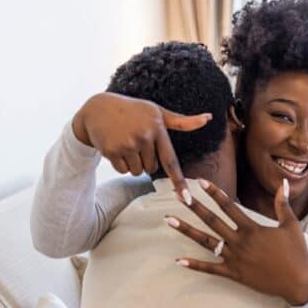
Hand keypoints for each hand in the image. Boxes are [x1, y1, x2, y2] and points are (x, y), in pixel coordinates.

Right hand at [72, 92, 210, 200]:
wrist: (99, 108)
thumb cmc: (134, 110)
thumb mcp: (157, 112)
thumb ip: (182, 121)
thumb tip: (208, 118)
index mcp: (158, 128)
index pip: (171, 160)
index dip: (180, 182)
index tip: (188, 199)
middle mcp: (143, 136)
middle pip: (152, 168)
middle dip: (145, 160)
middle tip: (136, 141)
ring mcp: (127, 144)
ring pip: (137, 171)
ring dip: (133, 163)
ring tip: (126, 142)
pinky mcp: (111, 150)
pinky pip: (122, 170)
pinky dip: (120, 163)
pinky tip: (115, 146)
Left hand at [166, 178, 307, 305]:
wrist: (298, 281)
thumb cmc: (296, 253)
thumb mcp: (291, 225)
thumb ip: (282, 204)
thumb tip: (284, 183)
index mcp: (251, 228)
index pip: (229, 206)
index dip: (214, 193)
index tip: (200, 182)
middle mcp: (239, 242)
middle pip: (212, 221)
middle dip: (194, 207)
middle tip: (178, 195)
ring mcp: (234, 259)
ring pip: (206, 242)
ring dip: (187, 230)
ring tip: (169, 220)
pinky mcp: (234, 274)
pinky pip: (210, 269)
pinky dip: (194, 265)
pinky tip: (179, 260)